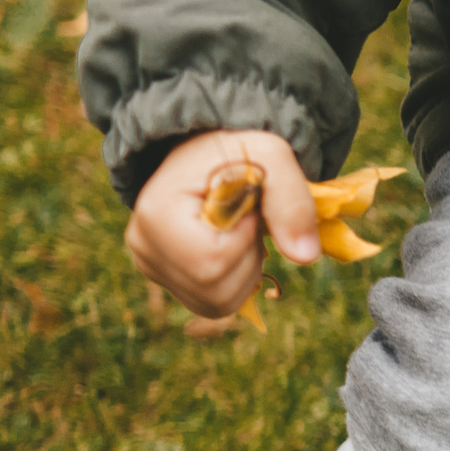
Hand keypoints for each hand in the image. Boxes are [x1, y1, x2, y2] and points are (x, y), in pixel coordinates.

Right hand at [124, 129, 321, 316]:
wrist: (210, 150)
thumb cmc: (239, 148)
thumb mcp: (272, 156)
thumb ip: (291, 201)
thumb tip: (305, 257)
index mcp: (157, 215)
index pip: (214, 260)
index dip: (246, 236)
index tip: (245, 204)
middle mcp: (144, 248)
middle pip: (216, 289)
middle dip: (249, 256)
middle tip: (244, 217)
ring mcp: (151, 268)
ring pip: (218, 302)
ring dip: (246, 269)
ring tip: (236, 229)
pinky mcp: (167, 280)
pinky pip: (214, 303)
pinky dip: (236, 280)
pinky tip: (230, 246)